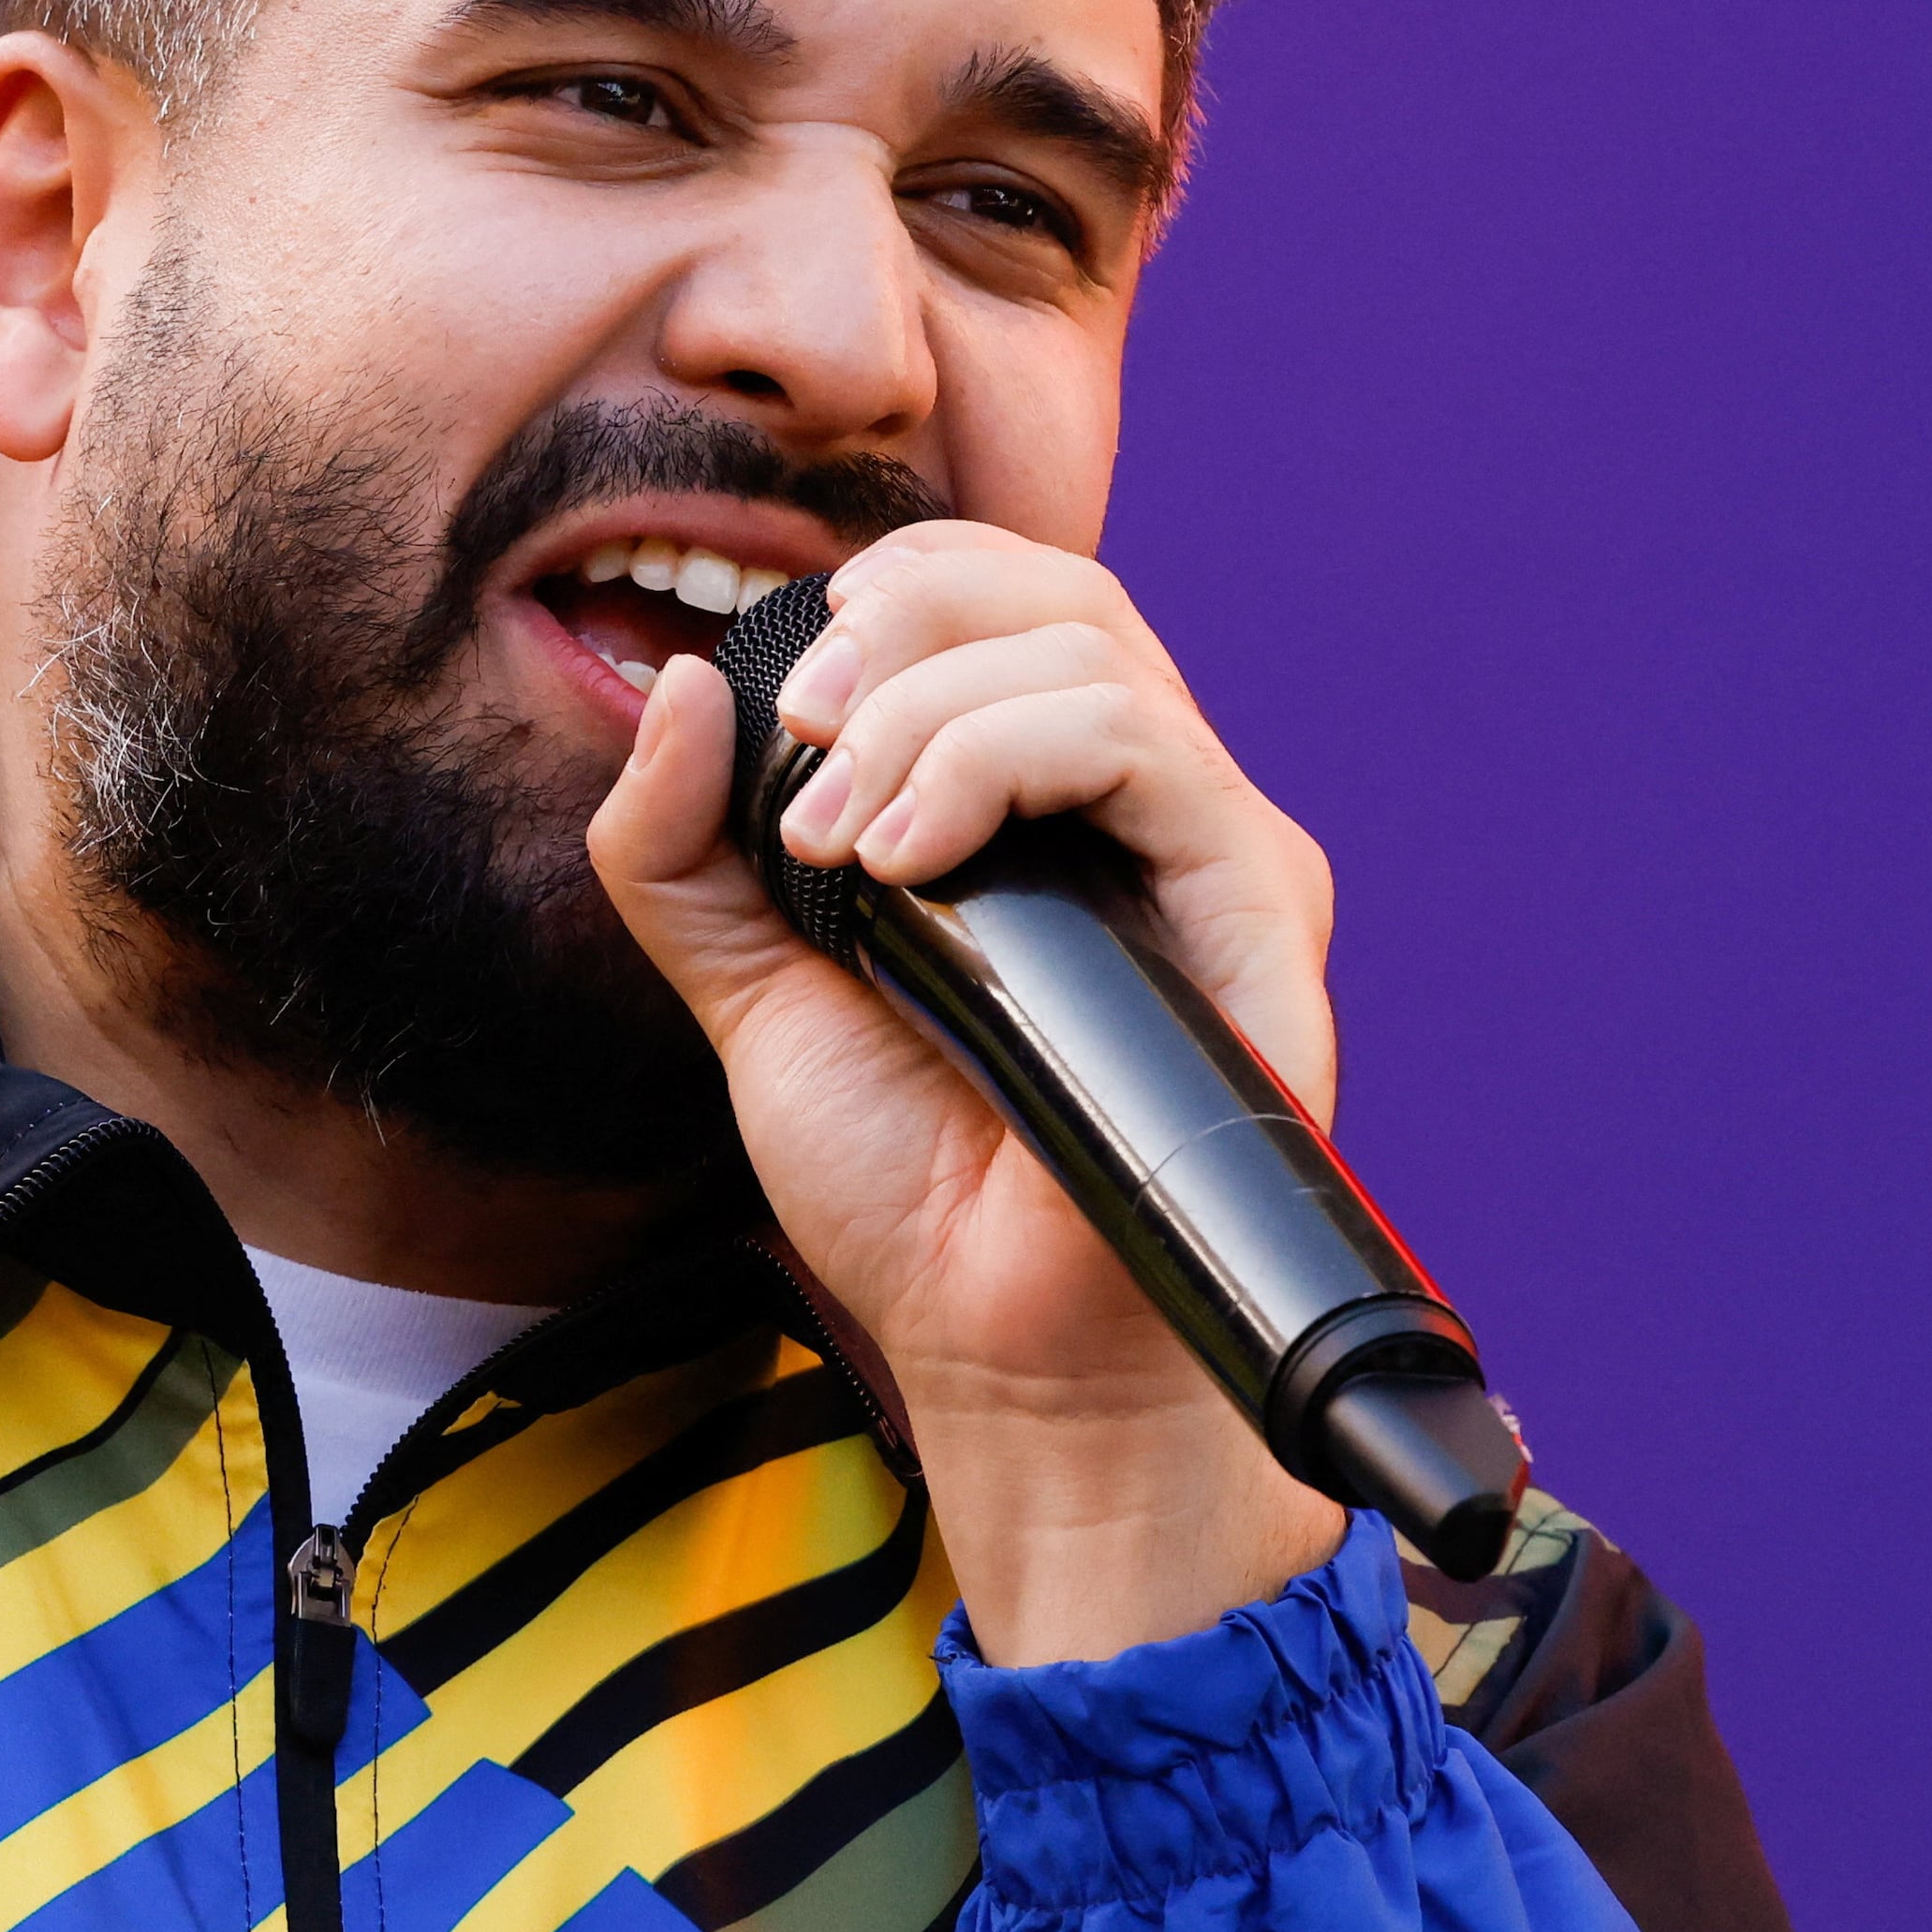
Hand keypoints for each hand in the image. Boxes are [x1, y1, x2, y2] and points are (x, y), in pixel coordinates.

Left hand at [586, 520, 1345, 1663]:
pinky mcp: (1255, 907)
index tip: (784, 701)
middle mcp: (1137, 804)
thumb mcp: (741, 984)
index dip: (883, 596)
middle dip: (897, 635)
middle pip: (1049, 590)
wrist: (992, 1341)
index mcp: (1035, 798)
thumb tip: (676, 679)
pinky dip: (1008, 764)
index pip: (989, 597)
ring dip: (931, 718)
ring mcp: (1207, 848)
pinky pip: (1154, 754)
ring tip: (845, 848)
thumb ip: (678, 845)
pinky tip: (910, 860)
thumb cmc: (904, 1175)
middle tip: (805, 750)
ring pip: (1094, 655)